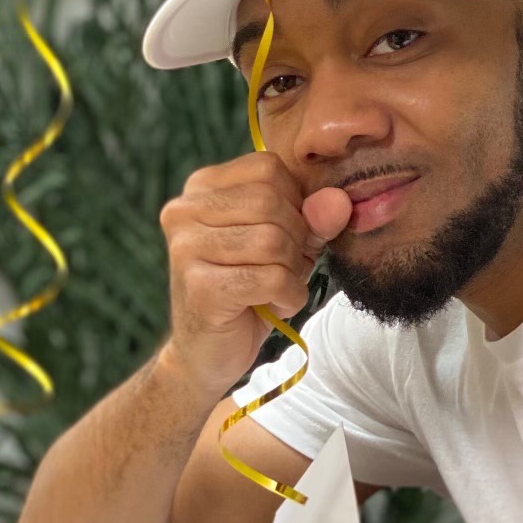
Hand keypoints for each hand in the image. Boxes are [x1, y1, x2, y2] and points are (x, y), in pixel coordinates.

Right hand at [159, 153, 352, 400]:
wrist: (207, 354)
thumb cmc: (248, 291)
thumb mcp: (285, 246)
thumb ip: (312, 219)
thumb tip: (339, 200)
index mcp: (200, 187)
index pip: (269, 168)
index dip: (296, 203)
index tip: (286, 236)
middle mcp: (184, 210)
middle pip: (271, 202)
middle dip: (295, 240)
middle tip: (283, 269)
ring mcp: (186, 248)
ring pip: (273, 241)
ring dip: (292, 272)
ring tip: (275, 289)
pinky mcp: (200, 287)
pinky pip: (271, 279)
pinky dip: (288, 297)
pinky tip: (273, 306)